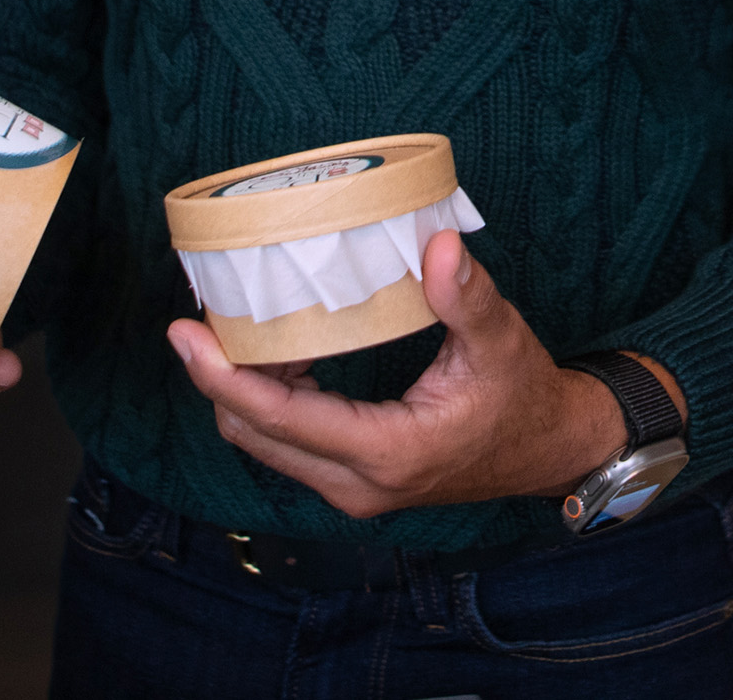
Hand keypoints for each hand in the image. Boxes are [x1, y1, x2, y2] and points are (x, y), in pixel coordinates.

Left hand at [168, 229, 675, 518]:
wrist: (549, 452)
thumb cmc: (525, 397)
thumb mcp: (501, 341)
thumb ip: (467, 296)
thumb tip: (438, 243)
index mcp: (386, 451)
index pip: (279, 418)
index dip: (221, 375)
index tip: (183, 333)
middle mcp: (357, 483)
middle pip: (254, 434)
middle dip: (217, 377)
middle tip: (199, 316)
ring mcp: (352, 490)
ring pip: (265, 444)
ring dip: (241, 390)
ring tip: (232, 327)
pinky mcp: (353, 482)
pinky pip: (288, 445)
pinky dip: (268, 402)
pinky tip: (275, 354)